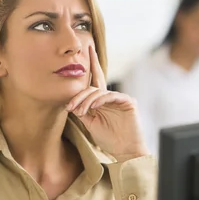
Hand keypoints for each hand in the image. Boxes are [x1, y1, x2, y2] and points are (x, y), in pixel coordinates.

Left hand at [66, 45, 148, 160]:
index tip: (88, 48)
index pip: (95, 79)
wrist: (125, 151)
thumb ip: (83, 110)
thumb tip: (71, 101)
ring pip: (99, 91)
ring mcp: (120, 98)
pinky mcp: (128, 102)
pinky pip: (111, 96)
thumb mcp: (91, 123)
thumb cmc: (109, 139)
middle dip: (79, 95)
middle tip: (70, 107)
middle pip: (93, 86)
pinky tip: (93, 107)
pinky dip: (100, 100)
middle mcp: (111, 96)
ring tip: (79, 112)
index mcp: (102, 100)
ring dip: (86, 101)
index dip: (93, 62)